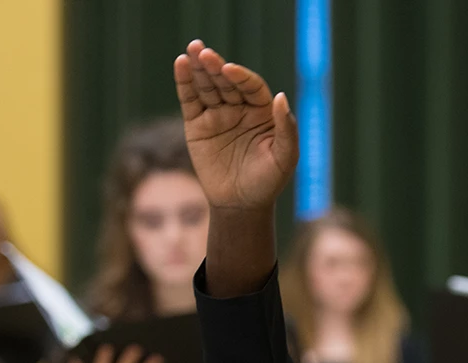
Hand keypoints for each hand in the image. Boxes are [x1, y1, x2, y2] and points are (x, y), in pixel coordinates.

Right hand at [174, 40, 298, 210]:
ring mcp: (217, 115)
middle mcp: (239, 108)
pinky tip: (181, 65)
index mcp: (262, 111)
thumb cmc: (268, 182)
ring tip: (192, 50)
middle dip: (215, 66)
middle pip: (226, 81)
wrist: (241, 205)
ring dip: (199, 68)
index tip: (230, 70)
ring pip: (207, 86)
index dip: (241, 76)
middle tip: (205, 52)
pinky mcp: (197, 125)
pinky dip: (185, 83)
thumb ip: (286, 128)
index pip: (251, 86)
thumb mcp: (284, 157)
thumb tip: (281, 97)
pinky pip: (190, 100)